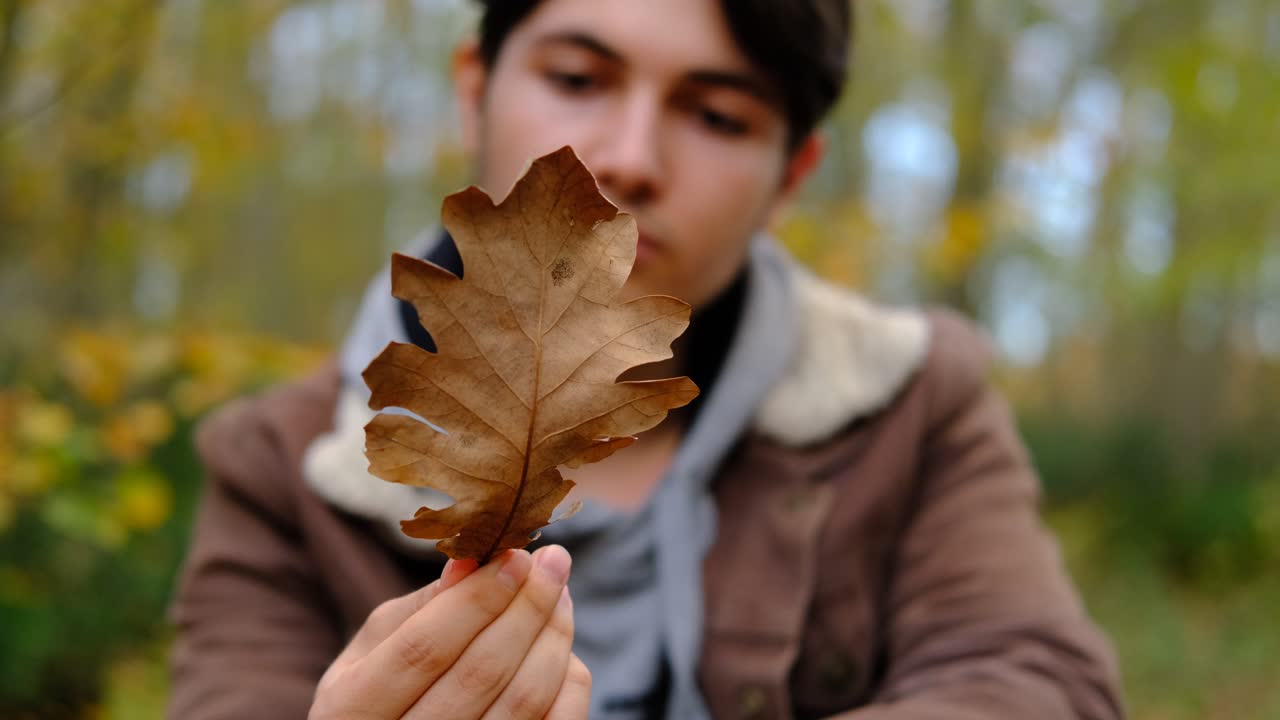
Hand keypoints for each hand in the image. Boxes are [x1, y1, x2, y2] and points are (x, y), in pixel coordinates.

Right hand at [310, 545, 590, 718]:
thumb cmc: (376, 690)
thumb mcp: (372, 649)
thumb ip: (421, 607)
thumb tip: (473, 559)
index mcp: (351, 709)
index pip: (424, 647)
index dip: (476, 600)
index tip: (517, 557)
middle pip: (481, 673)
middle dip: (527, 608)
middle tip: (555, 561)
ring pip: (523, 702)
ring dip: (553, 637)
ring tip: (560, 595)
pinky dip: (567, 680)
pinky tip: (560, 645)